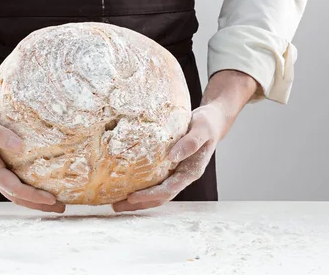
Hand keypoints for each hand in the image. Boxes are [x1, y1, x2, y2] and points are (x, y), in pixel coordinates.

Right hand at [0, 53, 64, 212]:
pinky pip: (13, 178)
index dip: (32, 195)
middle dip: (37, 204)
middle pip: (15, 195)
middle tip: (61, 207)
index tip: (52, 198)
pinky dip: (27, 184)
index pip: (13, 187)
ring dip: (33, 198)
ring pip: (14, 189)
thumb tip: (19, 145)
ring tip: (55, 201)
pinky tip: (40, 180)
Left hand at [112, 70, 257, 211]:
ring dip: (138, 199)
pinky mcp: (170, 166)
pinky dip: (141, 186)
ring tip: (116, 202)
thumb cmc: (208, 124)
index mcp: (191, 172)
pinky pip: (154, 180)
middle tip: (116, 206)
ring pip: (156, 192)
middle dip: (139, 203)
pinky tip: (126, 184)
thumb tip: (172, 156)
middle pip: (159, 197)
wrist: (212, 121)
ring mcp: (176, 173)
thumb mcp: (202, 129)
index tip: (131, 197)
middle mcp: (182, 176)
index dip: (149, 195)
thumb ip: (191, 142)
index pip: (168, 190)